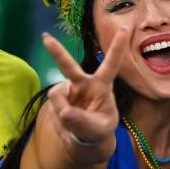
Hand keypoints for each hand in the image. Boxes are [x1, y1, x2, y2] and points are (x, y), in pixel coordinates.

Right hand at [42, 31, 126, 152]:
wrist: (85, 139)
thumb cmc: (98, 129)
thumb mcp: (98, 129)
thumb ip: (83, 121)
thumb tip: (65, 112)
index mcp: (101, 85)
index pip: (111, 64)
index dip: (117, 47)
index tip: (124, 29)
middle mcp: (83, 83)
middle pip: (69, 66)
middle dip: (57, 52)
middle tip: (46, 38)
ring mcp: (68, 90)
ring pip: (57, 97)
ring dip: (62, 112)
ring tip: (73, 125)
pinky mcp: (57, 99)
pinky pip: (53, 108)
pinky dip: (59, 120)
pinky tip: (67, 125)